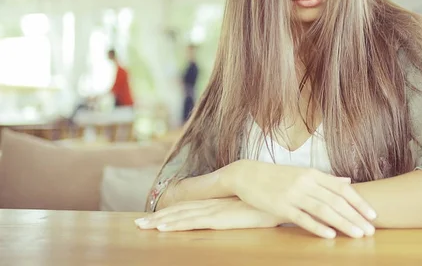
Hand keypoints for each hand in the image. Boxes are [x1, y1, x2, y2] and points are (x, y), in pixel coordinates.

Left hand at [134, 197, 280, 231]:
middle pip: (179, 210)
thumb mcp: (247, 208)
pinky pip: (192, 223)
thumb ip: (235, 210)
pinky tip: (163, 228)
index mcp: (217, 202)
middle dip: (157, 217)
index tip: (154, 216)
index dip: (169, 211)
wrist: (278, 199)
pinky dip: (175, 224)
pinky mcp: (218, 219)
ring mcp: (213, 210)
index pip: (188, 206)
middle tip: (138, 223)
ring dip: (160, 222)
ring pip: (180, 216)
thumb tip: (231, 213)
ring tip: (142, 226)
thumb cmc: (266, 204)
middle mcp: (211, 204)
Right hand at [228, 160, 376, 238]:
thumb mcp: (303, 173)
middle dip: (356, 216)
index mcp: (313, 173)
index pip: (342, 188)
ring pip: (323, 210)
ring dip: (343, 223)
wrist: (247, 174)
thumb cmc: (277, 176)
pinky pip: (302, 218)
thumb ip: (326, 179)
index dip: (359, 202)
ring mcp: (293, 194)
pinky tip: (330, 235)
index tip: (373, 214)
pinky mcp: (280, 206)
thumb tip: (347, 181)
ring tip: (357, 234)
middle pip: (336, 201)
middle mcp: (306, 182)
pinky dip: (317, 227)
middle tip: (371, 230)